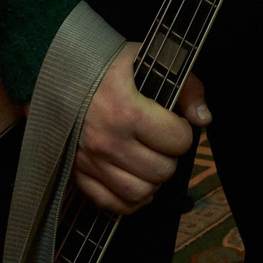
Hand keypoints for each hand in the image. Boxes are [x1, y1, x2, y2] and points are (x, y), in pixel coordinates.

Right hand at [73, 43, 207, 214]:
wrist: (59, 73)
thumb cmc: (110, 66)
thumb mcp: (152, 59)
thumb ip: (186, 87)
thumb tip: (203, 119)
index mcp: (129, 112)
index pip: (177, 141)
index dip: (183, 132)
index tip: (176, 123)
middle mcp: (109, 142)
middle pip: (161, 170)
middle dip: (170, 157)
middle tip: (164, 144)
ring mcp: (90, 161)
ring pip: (139, 192)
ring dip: (153, 180)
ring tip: (152, 162)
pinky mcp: (76, 174)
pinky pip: (109, 204)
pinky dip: (129, 201)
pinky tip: (137, 183)